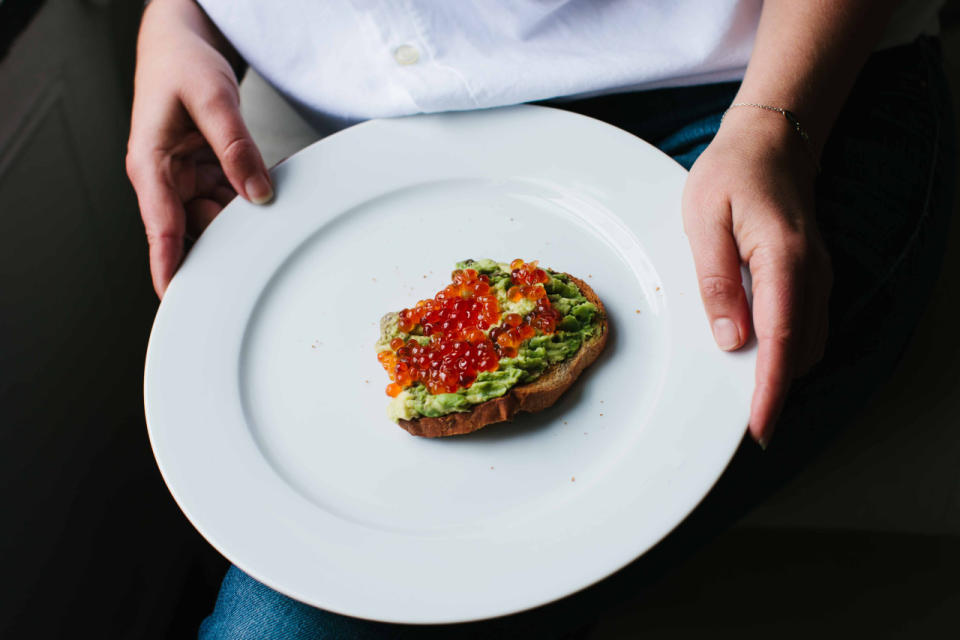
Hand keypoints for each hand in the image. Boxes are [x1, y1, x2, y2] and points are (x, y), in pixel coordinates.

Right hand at [125, 0, 271, 297]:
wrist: (182, 44)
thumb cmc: (182, 64)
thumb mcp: (214, 98)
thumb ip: (236, 147)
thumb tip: (258, 193)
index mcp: (150, 163)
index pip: (161, 226)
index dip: (170, 265)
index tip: (178, 298)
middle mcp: (163, 178)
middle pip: (192, 230)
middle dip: (221, 248)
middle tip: (255, 268)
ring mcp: (183, 179)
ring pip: (213, 219)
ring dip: (240, 225)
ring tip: (269, 230)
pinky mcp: (202, 175)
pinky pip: (226, 201)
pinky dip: (246, 205)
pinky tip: (265, 202)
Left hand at [681, 107, 831, 446]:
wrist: (771, 141)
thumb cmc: (731, 174)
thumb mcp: (704, 220)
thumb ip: (717, 280)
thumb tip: (731, 338)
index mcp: (783, 258)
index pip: (780, 339)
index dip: (769, 390)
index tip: (759, 427)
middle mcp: (812, 273)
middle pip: (800, 351)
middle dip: (775, 391)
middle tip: (743, 421)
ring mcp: (819, 276)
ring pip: (808, 344)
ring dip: (782, 373)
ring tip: (747, 396)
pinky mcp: (814, 278)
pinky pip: (807, 327)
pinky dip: (788, 352)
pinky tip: (760, 358)